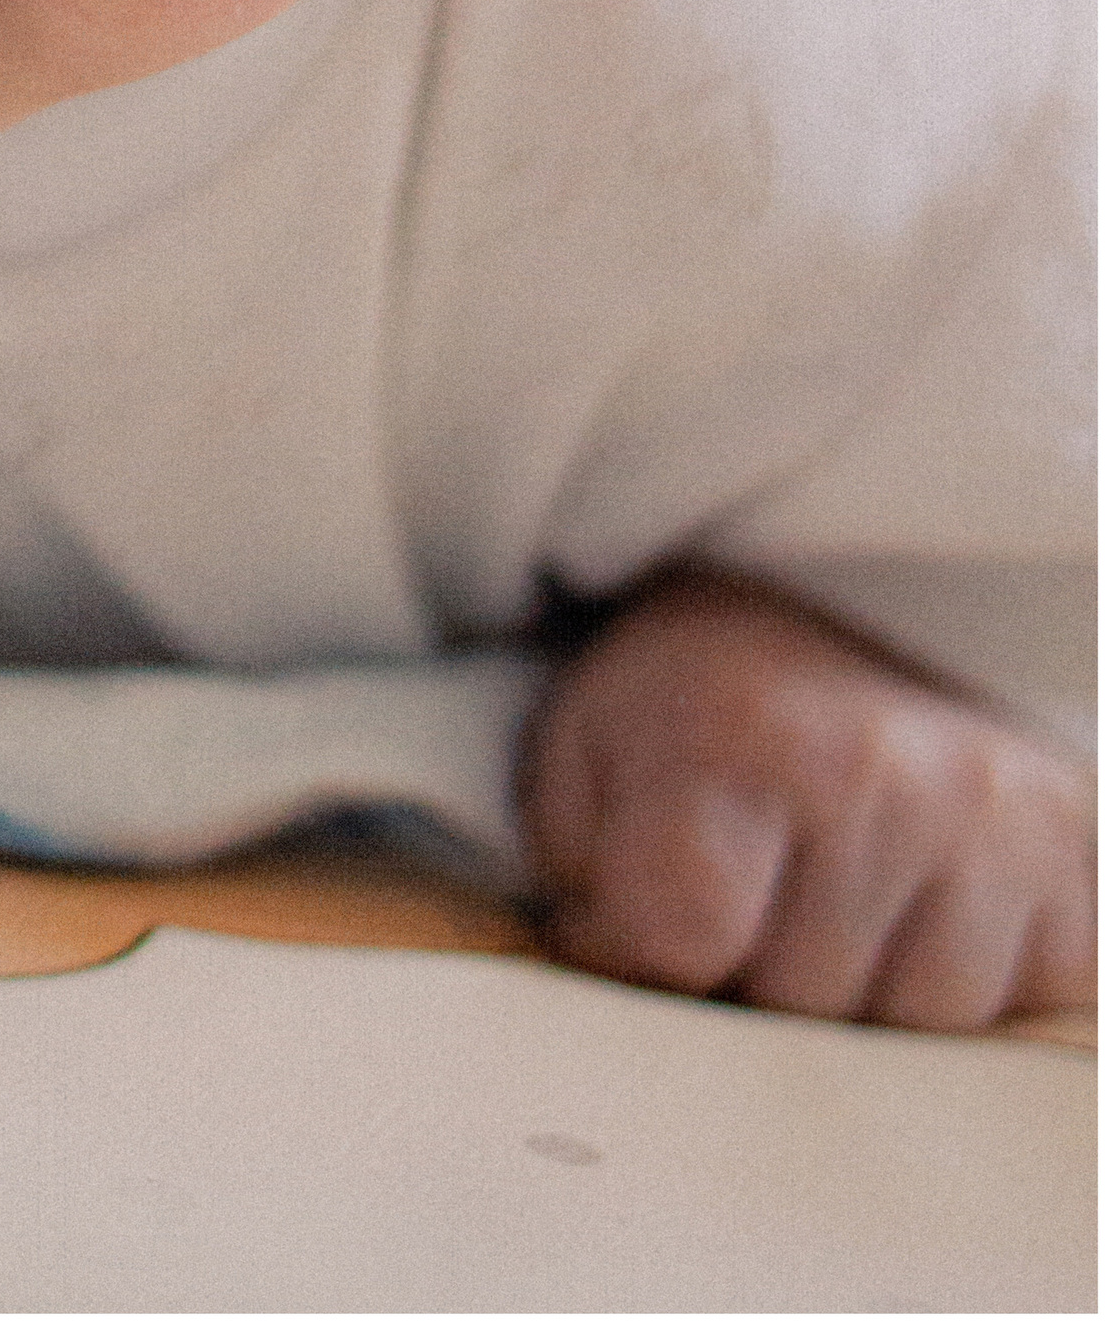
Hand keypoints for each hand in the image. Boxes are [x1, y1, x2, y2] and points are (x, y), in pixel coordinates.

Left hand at [521, 566, 1094, 1029]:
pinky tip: (916, 907)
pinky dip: (964, 982)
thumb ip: (577, 867)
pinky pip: (1022, 1006)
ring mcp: (992, 819)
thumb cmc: (694, 696)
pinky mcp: (1076, 858)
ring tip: (827, 897)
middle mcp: (879, 774)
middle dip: (749, 975)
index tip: (633, 909)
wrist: (827, 613)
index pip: (680, 938)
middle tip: (743, 889)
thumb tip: (613, 977)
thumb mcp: (585, 746)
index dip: (634, 949)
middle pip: (797, 1000)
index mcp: (741, 734)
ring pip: (916, 1027)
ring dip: (861, 993)